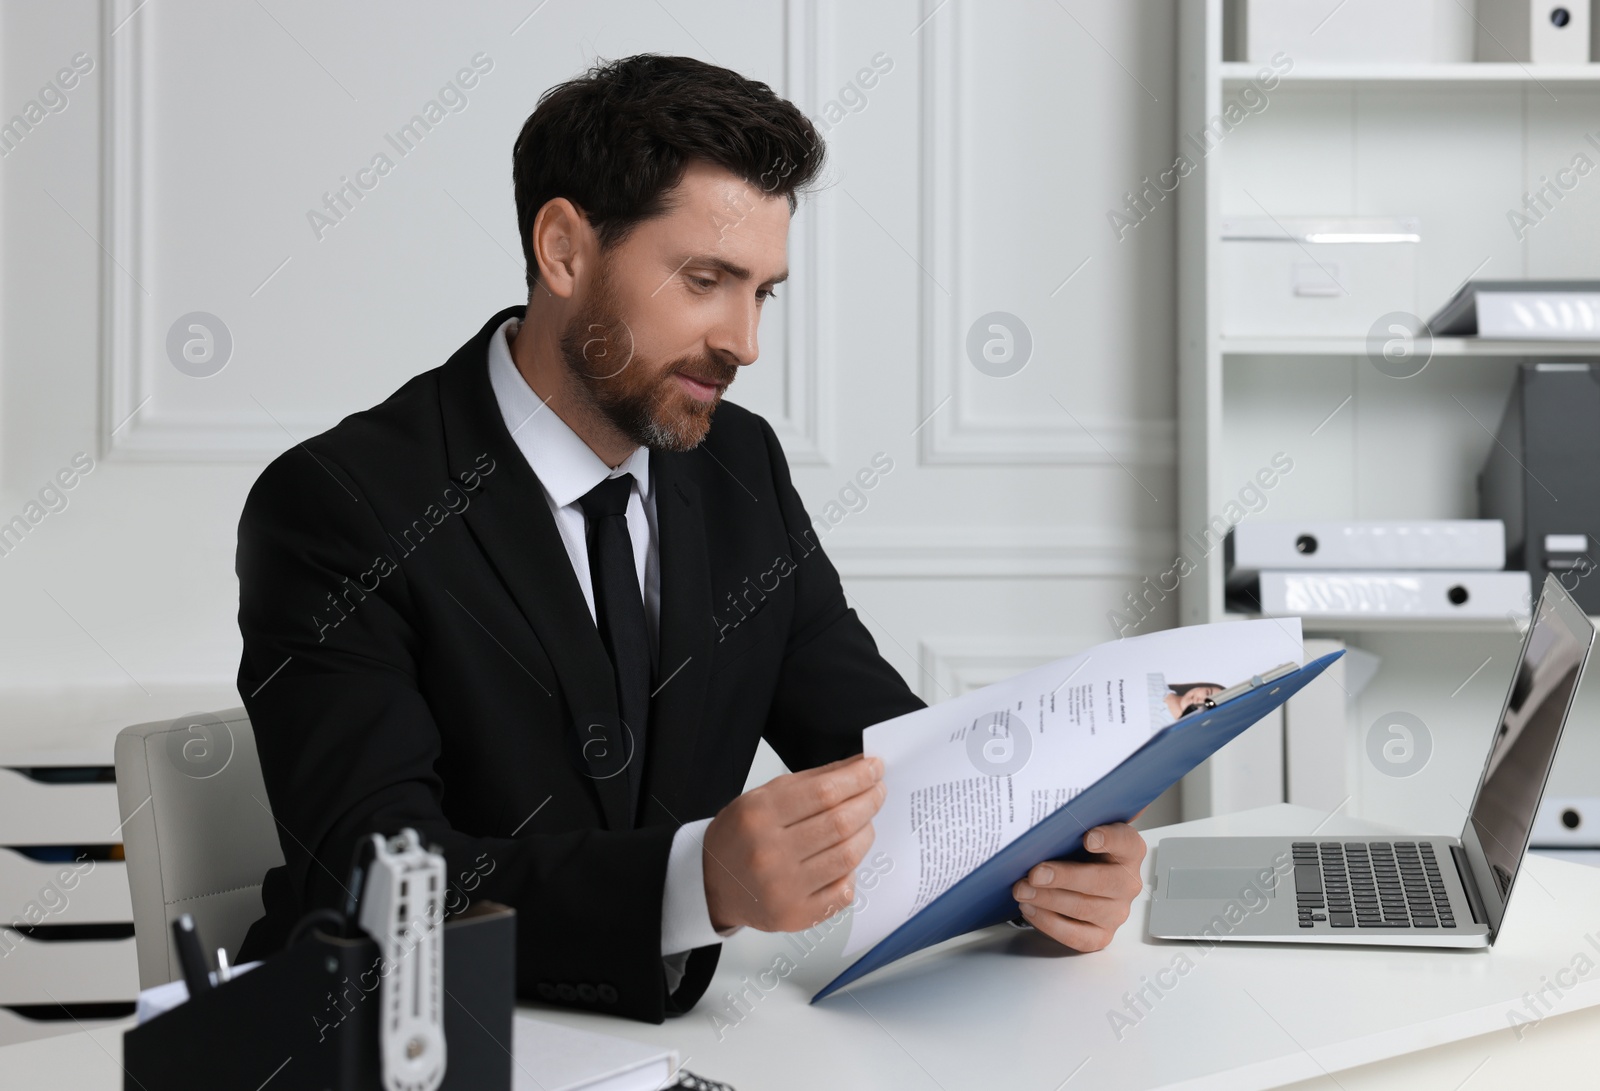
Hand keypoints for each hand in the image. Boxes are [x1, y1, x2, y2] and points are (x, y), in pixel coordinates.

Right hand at [702, 754, 885, 932]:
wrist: (712, 883)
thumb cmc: (741, 836)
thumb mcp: (763, 797)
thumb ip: (812, 781)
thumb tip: (858, 766)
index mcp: (759, 815)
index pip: (824, 792)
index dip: (857, 778)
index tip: (874, 768)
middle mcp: (770, 853)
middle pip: (839, 822)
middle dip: (869, 802)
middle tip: (877, 792)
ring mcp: (784, 888)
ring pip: (847, 856)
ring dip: (866, 833)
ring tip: (866, 822)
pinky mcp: (796, 915)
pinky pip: (843, 891)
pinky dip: (853, 872)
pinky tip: (847, 859)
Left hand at [1011, 823, 1146, 951]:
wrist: (1078, 879)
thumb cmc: (1077, 852)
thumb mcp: (1078, 833)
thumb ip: (1070, 827)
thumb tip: (1039, 825)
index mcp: (1128, 850)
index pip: (1125, 842)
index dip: (1108, 840)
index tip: (1088, 839)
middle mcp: (1127, 882)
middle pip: (1100, 881)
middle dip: (1063, 877)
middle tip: (1035, 874)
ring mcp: (1117, 912)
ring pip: (1084, 908)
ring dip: (1048, 900)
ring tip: (1023, 891)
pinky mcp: (1101, 936)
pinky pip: (1075, 935)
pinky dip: (1049, 922)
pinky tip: (1031, 909)